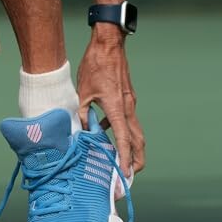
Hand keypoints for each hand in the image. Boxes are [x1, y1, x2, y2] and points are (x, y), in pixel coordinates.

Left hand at [77, 23, 144, 175]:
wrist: (108, 45)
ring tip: (121, 161)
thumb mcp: (83, 92)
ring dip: (131, 148)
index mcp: (116, 107)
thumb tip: (84, 129)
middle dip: (136, 160)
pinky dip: (121, 131)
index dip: (126, 158)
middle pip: (138, 140)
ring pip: (135, 131)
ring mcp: (130, 103)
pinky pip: (127, 120)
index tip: (126, 174)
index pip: (124, 139)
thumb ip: (83, 113)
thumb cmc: (95, 65)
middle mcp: (128, 108)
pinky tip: (105, 132)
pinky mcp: (128, 98)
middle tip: (129, 176)